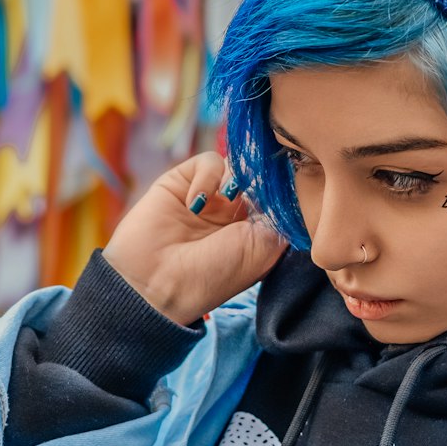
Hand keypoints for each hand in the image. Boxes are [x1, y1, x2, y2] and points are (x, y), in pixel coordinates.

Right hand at [102, 151, 287, 325]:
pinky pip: (209, 161)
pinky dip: (209, 176)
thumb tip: (289, 185)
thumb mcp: (262, 250)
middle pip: (261, 176)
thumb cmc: (212, 276)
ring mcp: (210, 196)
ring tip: (228, 199)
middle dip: (264, 178)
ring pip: (238, 164)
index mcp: (256, 231)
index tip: (291, 187)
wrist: (155, 283)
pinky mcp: (183, 181)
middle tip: (260, 188)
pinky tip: (197, 202)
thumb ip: (281, 216)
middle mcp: (235, 212)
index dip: (286, 188)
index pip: (280, 196)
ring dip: (238, 178)